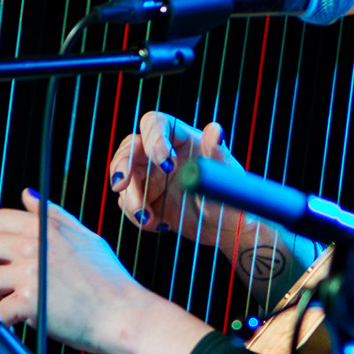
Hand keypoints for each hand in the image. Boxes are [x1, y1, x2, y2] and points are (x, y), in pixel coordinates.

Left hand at [0, 190, 210, 353]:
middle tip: (6, 282)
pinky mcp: (29, 301)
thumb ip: (52, 215)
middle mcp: (33, 245)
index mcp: (44, 227)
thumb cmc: (109, 281)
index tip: (8, 258)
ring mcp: (30, 272)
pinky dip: (4, 320)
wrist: (123, 314)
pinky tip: (20, 321)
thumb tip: (27, 195)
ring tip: (11, 305)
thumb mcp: (85, 237)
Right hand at [108, 111, 243, 244]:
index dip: (154, 139)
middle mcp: (162, 154)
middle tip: (121, 185)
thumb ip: (217, 156)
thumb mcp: (226, 181)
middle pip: (130, 147)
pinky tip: (161, 225)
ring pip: (125, 177)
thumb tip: (214, 130)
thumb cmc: (231, 200)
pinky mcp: (145, 198)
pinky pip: (127, 202)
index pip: (156, 124)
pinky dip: (137, 216)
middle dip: (122, 165)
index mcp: (182, 139)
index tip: (166, 165)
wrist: (224, 230)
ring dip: (130, 198)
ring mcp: (151, 176)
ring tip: (147, 219)